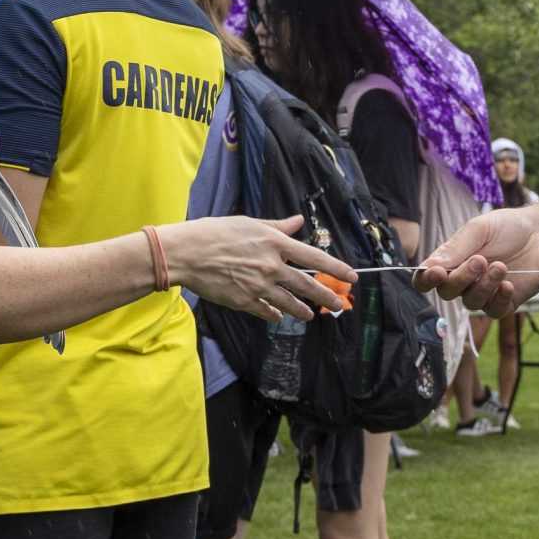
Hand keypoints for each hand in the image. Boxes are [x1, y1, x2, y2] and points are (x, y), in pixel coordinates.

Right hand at [162, 216, 352, 321]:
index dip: (336, 268)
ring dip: (303, 310)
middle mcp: (272, 266)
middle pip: (307, 286)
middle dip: (326, 296)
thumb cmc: (215, 232)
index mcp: (275, 243)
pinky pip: (267, 311)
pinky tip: (279, 316)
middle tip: (339, 304)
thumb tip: (297, 222)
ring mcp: (259, 286)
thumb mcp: (249, 223)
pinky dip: (275, 314)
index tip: (351, 276)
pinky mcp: (244, 301)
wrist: (187, 253)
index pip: (315, 259)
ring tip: (311, 315)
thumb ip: (277, 226)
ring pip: (290, 303)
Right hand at [415, 208, 538, 316]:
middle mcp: (464, 280)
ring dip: (485, 286)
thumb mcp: (479, 230)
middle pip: (447, 292)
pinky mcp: (504, 302)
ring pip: (471, 303)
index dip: (425, 280)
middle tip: (480, 260)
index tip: (436, 272)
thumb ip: (455, 249)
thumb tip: (427, 266)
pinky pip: (494, 311)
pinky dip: (500, 298)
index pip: (426, 279)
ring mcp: (484, 293)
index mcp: (452, 261)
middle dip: (461, 278)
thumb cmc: (508, 227)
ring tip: (501, 266)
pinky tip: (509, 284)